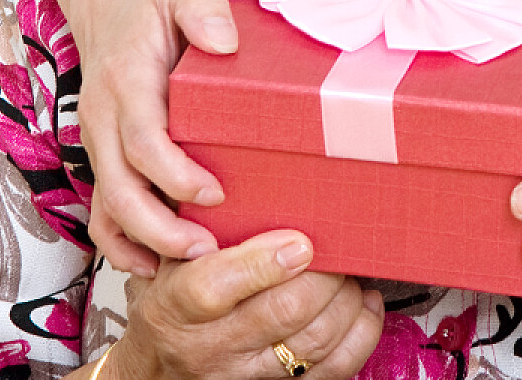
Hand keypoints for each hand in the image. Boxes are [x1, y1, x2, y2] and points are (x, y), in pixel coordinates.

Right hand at [79, 0, 244, 274]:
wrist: (108, 9)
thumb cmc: (153, 5)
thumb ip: (204, 9)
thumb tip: (226, 43)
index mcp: (125, 80)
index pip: (142, 138)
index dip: (175, 173)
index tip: (215, 193)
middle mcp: (104, 118)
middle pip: (119, 187)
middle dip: (159, 226)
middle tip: (208, 250)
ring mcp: (98, 141)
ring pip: (107, 206)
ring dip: (144, 241)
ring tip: (193, 264)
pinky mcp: (103, 157)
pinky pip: (101, 210)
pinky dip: (121, 243)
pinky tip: (154, 265)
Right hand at [103, 231, 383, 379]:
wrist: (159, 363)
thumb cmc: (173, 295)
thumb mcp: (169, 254)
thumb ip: (196, 218)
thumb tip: (243, 163)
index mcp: (176, 305)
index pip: (214, 288)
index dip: (263, 263)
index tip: (300, 241)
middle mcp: (210, 346)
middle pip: (282, 312)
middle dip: (324, 274)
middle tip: (339, 246)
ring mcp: (245, 374)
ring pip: (314, 340)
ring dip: (346, 300)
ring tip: (350, 272)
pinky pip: (335, 369)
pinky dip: (361, 332)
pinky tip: (362, 304)